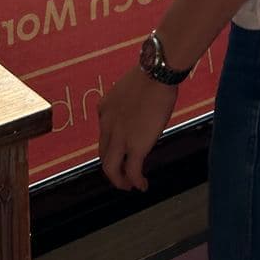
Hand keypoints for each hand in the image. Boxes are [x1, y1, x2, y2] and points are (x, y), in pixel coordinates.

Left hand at [98, 65, 178, 190]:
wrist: (156, 74)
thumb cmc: (151, 76)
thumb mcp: (130, 90)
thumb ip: (128, 106)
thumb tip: (139, 114)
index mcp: (104, 109)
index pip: (103, 135)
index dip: (111, 147)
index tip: (121, 152)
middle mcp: (106, 125)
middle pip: (104, 154)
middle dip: (112, 167)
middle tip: (121, 175)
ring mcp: (119, 137)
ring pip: (111, 168)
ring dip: (119, 180)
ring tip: (128, 186)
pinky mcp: (135, 146)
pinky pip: (132, 171)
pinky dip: (135, 182)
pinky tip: (142, 185)